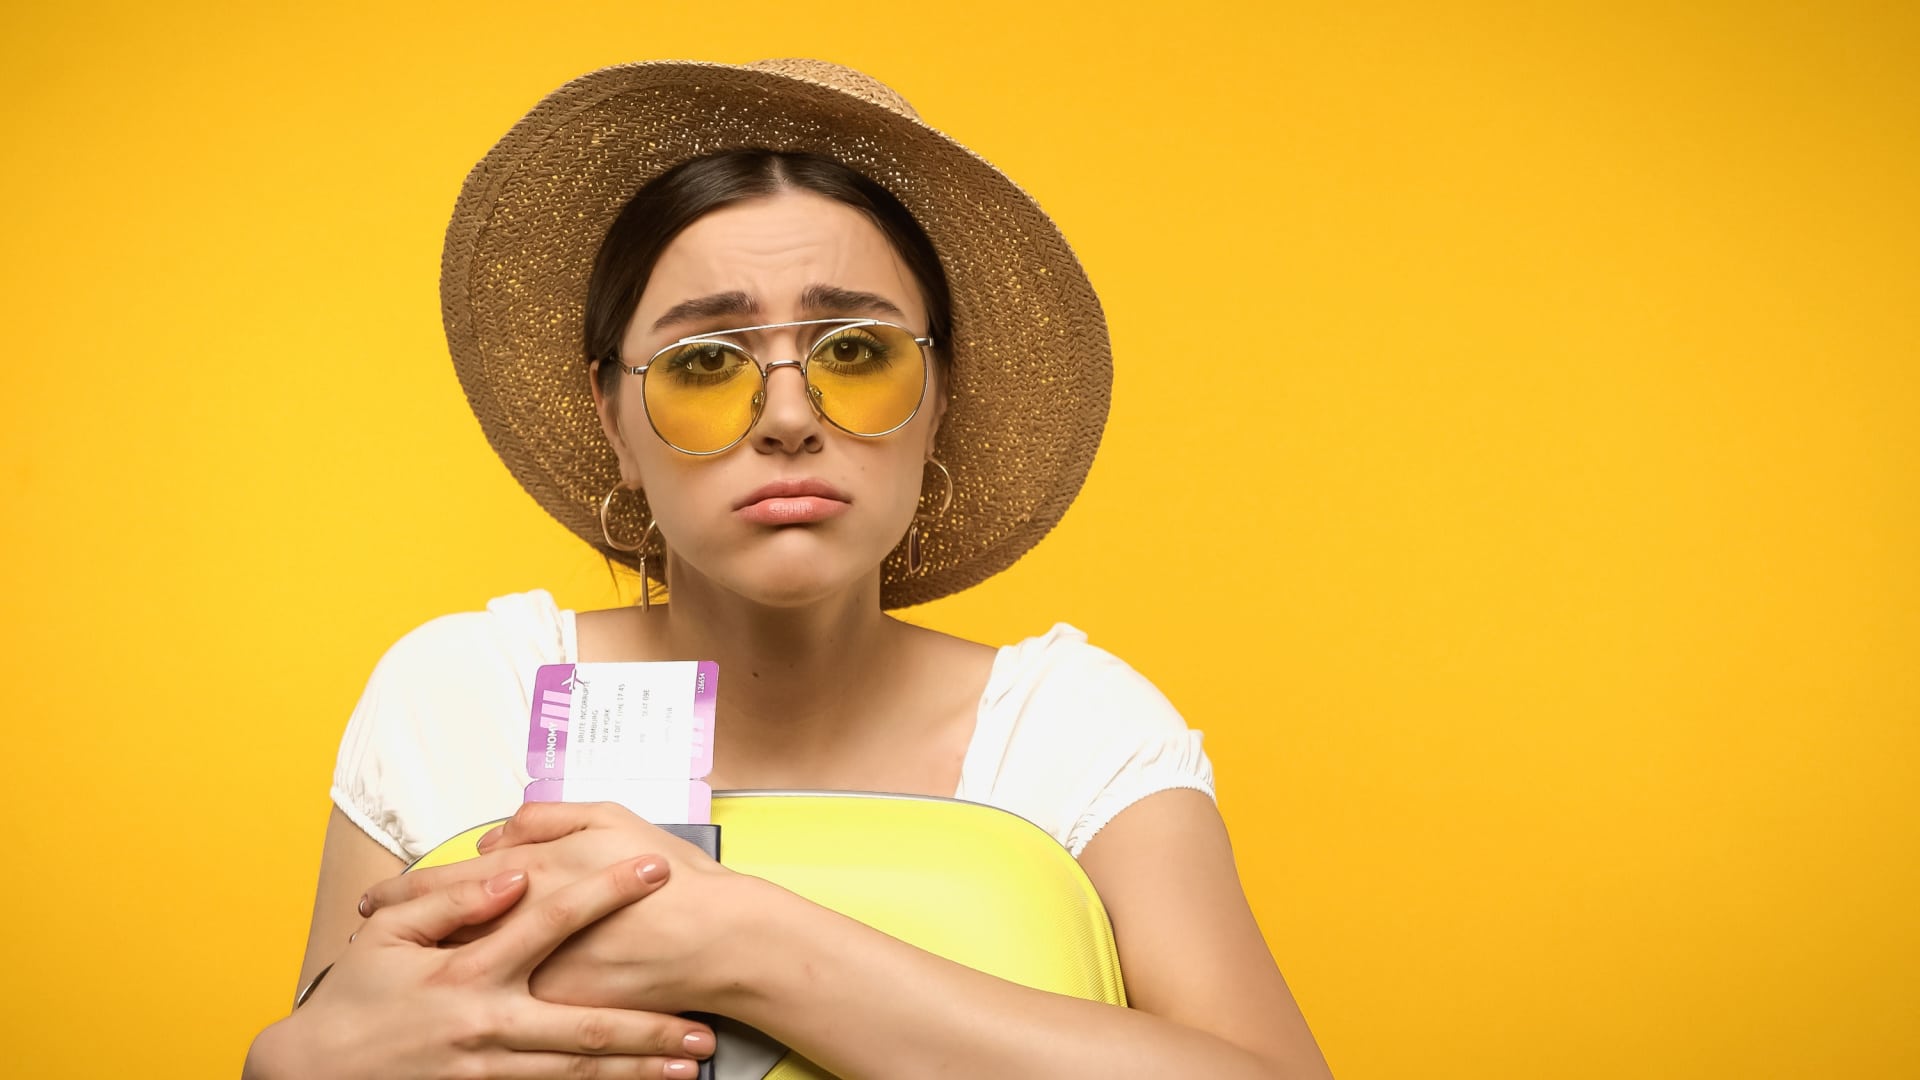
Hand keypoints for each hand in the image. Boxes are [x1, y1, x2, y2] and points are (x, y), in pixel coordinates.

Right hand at [246, 854, 714, 1079]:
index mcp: (467, 971)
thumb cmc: (352, 999)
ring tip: (688, 1063)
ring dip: (637, 1069)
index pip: (551, 920)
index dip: (607, 893)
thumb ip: (453, 900)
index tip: (657, 870)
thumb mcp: (389, 935)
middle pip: (586, 1027)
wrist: (309, 1075)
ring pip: (577, 1072)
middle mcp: (486, 1024)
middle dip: (651, 1025)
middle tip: (703, 1023)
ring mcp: (487, 1069)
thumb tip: (513, 874)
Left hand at [360, 802, 758, 1013]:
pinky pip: (504, 1018)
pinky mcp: (559, 1019)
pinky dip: (474, 1016)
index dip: (403, 892)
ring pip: (464, 986)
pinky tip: (452, 1018)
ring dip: (424, 988)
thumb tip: (496, 838)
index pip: (448, 885)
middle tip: (360, 949)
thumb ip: (546, 820)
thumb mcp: (610, 819)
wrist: (719, 941)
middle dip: (395, 946)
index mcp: (534, 877)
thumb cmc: (671, 877)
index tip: (372, 900)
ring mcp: (539, 982)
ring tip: (389, 991)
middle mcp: (525, 934)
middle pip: (441, 940)